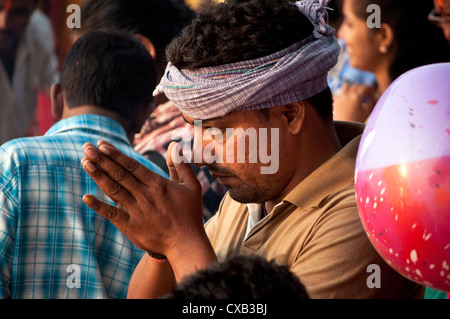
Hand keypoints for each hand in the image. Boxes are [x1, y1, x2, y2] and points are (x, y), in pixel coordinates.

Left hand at [81, 140, 204, 258]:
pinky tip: (86, 197)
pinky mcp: (130, 225)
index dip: (115, 154)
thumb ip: (181, 164)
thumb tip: (175, 144)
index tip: (102, 144)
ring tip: (85, 162)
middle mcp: (144, 195)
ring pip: (113, 189)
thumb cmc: (190, 213)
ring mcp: (136, 210)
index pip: (132, 165)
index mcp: (157, 184)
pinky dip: (98, 206)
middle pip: (119, 174)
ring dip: (98, 175)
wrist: (185, 243)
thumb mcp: (191, 185)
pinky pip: (111, 213)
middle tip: (87, 147)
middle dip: (101, 159)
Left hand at [333, 82, 378, 122]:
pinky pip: (340, 93)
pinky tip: (348, 99)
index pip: (366, 87)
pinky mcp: (335, 100)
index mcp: (357, 96)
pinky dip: (345, 93)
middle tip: (367, 93)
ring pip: (347, 86)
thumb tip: (374, 96)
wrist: (342, 130)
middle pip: (357, 86)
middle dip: (363, 88)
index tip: (375, 91)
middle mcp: (347, 94)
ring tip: (357, 94)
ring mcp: (340, 96)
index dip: (372, 88)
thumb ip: (373, 102)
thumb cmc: (356, 122)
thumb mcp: (367, 112)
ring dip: (353, 88)